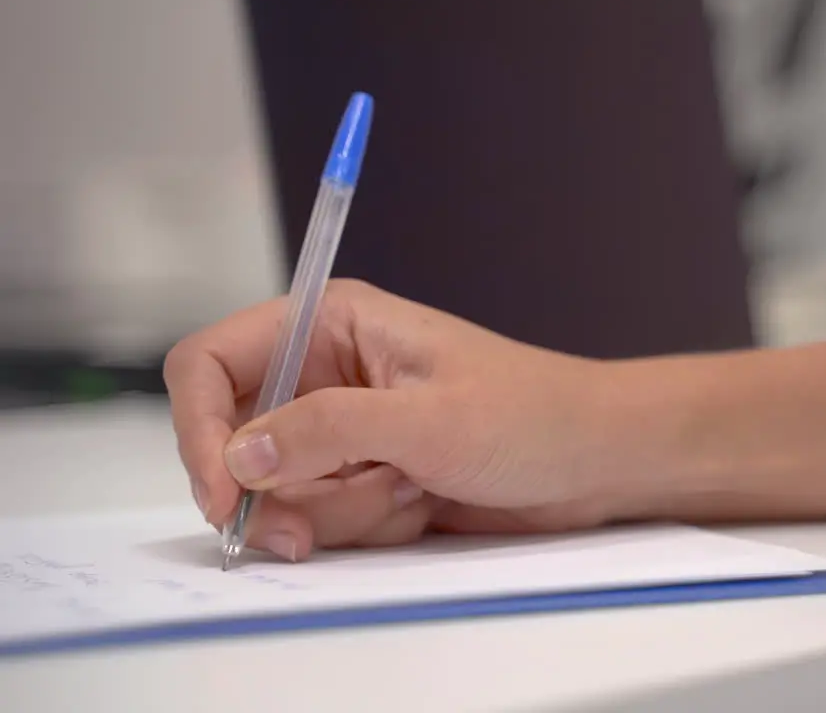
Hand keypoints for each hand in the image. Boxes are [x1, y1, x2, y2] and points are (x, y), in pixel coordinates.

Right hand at [163, 279, 647, 561]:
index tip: (224, 493)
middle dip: (276, 491)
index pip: (213, 363)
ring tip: (410, 490)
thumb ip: (327, 431)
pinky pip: (324, 517)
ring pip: (282, 490)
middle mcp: (328, 373)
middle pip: (237, 440)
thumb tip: (241, 452)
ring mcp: (347, 431)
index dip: (199, 428)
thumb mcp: (428, 421)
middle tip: (309, 528)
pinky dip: (365, 525)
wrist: (597, 459)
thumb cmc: (533, 414)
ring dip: (339, 510)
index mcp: (333, 324)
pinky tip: (420, 504)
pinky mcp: (368, 476)